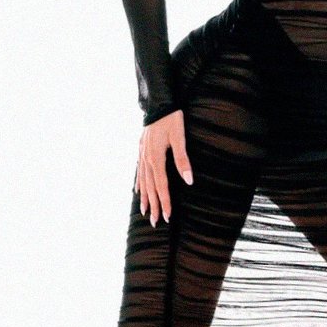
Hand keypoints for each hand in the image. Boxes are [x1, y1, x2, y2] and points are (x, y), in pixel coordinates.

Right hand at [136, 110, 193, 225]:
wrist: (158, 104)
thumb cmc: (171, 119)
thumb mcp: (179, 138)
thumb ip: (183, 160)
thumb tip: (188, 180)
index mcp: (156, 158)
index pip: (161, 186)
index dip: (165, 202)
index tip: (167, 216)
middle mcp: (147, 159)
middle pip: (151, 187)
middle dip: (154, 206)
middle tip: (156, 222)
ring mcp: (142, 155)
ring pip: (143, 182)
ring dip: (145, 198)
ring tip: (146, 212)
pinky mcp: (141, 150)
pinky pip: (139, 171)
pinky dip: (139, 183)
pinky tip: (138, 191)